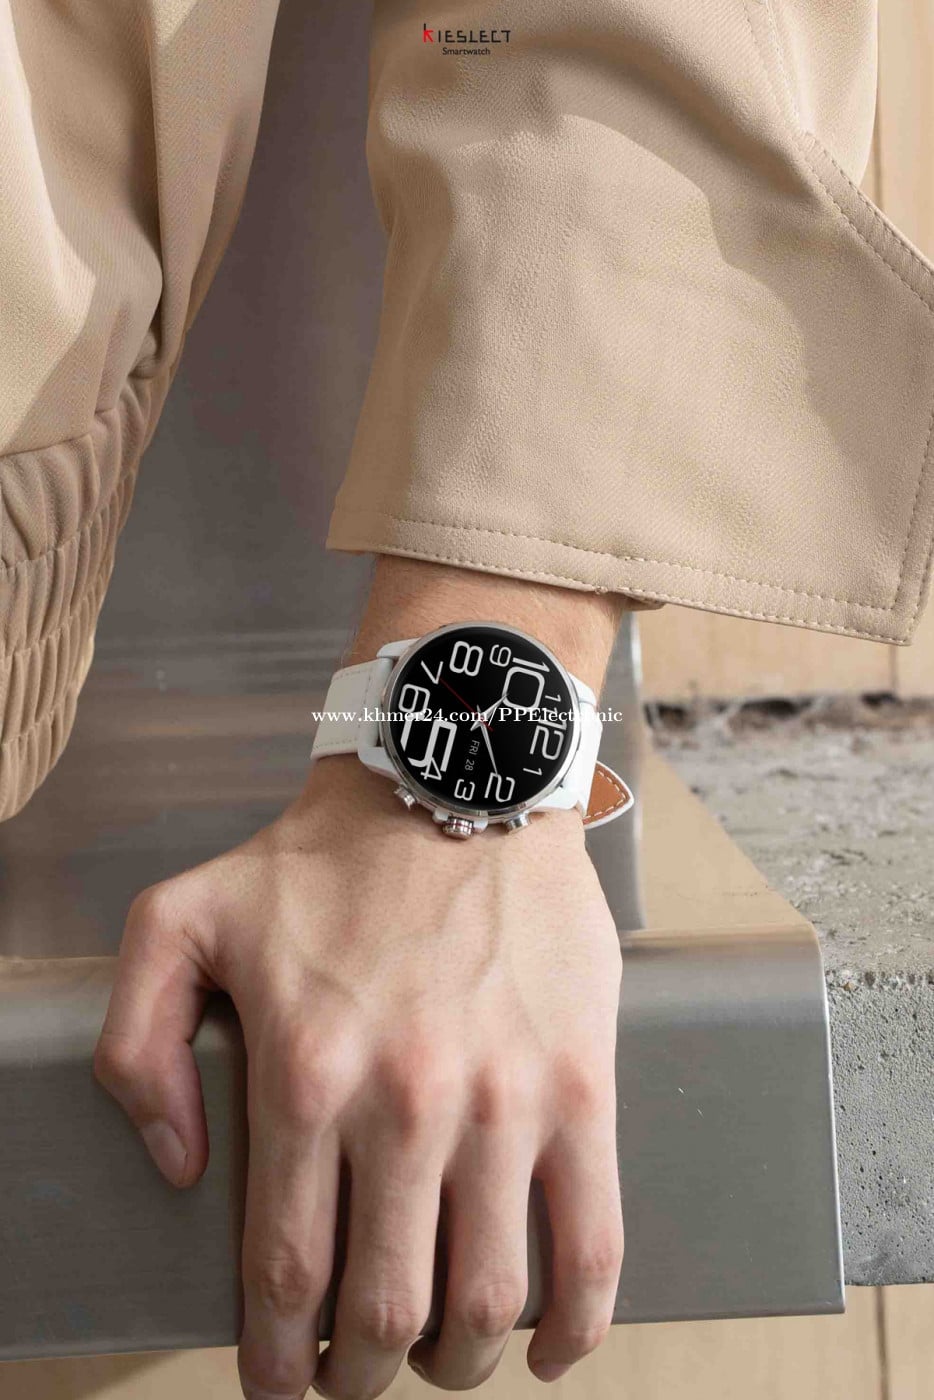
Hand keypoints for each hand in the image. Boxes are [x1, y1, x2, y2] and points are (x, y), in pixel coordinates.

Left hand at [93, 756, 623, 1398]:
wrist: (458, 785)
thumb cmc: (323, 859)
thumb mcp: (182, 918)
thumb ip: (138, 1043)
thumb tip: (182, 1169)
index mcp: (308, 1071)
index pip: (285, 1271)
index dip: (276, 1359)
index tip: (277, 1381)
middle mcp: (409, 1100)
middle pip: (386, 1309)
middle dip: (362, 1374)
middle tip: (353, 1373)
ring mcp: (506, 1099)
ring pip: (485, 1297)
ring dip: (456, 1361)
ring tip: (436, 1358)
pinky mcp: (580, 1084)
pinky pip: (593, 1242)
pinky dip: (574, 1325)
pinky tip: (547, 1348)